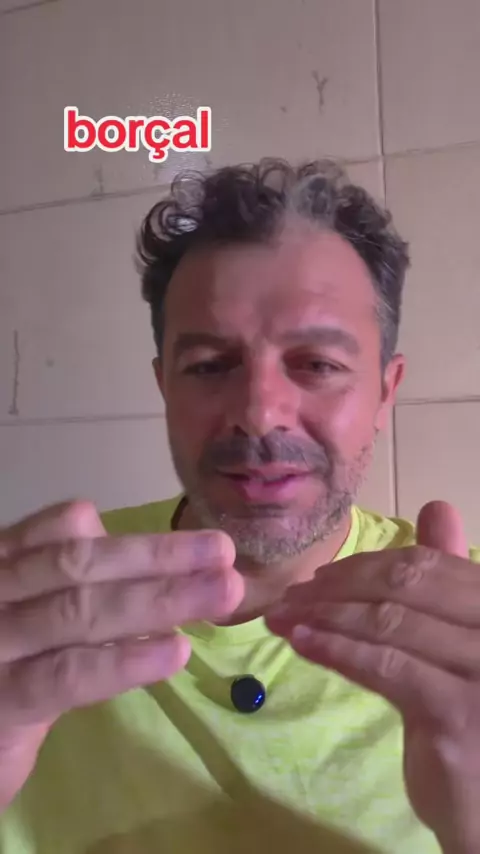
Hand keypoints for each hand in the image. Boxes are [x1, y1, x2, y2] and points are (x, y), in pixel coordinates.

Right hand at [0, 500, 242, 812]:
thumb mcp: (32, 612)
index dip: (136, 536)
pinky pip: (67, 674)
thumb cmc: (3, 668)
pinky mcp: (1, 700)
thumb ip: (73, 582)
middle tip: (225, 554)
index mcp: (3, 561)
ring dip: (158, 600)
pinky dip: (124, 661)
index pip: (63, 530)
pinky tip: (174, 652)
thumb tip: (142, 560)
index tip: (202, 544)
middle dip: (160, 558)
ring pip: (81, 612)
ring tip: (221, 594)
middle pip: (81, 565)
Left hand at [266, 501, 479, 853]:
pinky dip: (338, 648)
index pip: (426, 566)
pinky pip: (386, 666)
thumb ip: (446, 580)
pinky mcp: (458, 712)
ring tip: (283, 617)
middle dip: (338, 587)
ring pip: (389, 623)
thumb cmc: (470, 717)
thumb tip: (437, 508)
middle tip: (290, 596)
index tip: (319, 577)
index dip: (366, 566)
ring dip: (326, 614)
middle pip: (405, 587)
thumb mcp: (457, 642)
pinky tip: (302, 642)